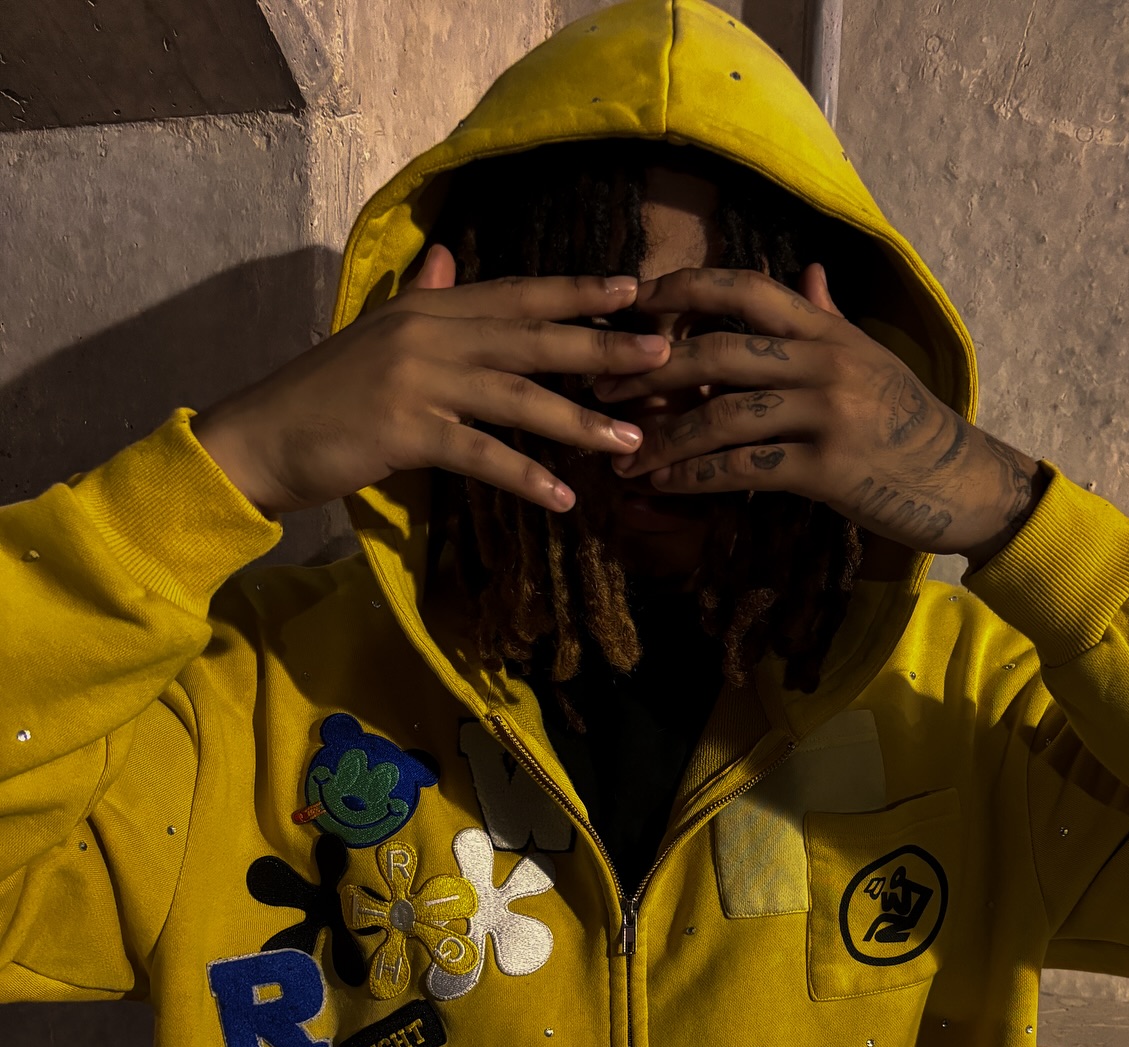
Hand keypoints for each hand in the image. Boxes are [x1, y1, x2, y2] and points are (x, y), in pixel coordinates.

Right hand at [192, 247, 671, 515]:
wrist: (260, 437)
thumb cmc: (323, 397)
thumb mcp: (376, 338)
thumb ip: (423, 302)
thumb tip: (447, 260)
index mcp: (427, 310)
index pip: (515, 295)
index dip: (576, 292)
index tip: (633, 290)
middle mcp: (427, 334)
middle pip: (530, 336)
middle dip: (600, 345)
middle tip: (662, 353)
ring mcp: (416, 381)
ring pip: (516, 397)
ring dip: (578, 420)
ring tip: (630, 440)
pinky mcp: (404, 431)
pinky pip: (480, 455)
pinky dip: (524, 476)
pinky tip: (563, 497)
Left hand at [595, 264, 1041, 562]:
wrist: (962, 479)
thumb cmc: (908, 422)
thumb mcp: (870, 358)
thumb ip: (827, 316)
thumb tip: (806, 271)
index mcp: (826, 329)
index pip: (744, 287)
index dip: (683, 290)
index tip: (634, 303)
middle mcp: (824, 361)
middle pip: (717, 351)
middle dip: (651, 373)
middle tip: (602, 392)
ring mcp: (826, 413)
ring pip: (723, 415)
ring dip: (663, 439)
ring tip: (622, 458)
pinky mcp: (827, 467)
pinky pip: (745, 468)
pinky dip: (696, 478)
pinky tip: (663, 486)